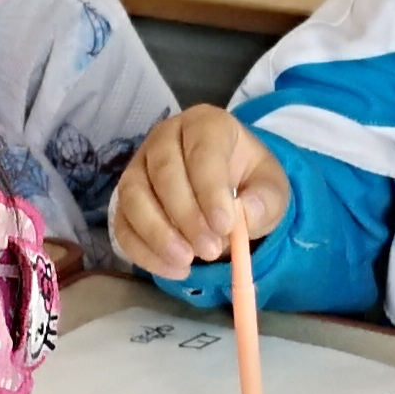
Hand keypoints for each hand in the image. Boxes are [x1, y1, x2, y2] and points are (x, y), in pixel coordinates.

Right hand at [110, 106, 286, 280]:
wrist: (229, 191)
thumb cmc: (249, 182)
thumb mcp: (271, 187)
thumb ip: (265, 200)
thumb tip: (247, 216)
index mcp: (205, 124)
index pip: (202, 151)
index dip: (210, 189)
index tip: (225, 226)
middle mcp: (164, 138)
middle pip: (163, 172)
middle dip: (186, 216)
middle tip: (210, 250)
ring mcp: (138, 167)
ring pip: (134, 196)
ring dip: (159, 234)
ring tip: (187, 262)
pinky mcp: (125, 200)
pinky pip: (123, 225)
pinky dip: (144, 252)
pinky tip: (173, 269)